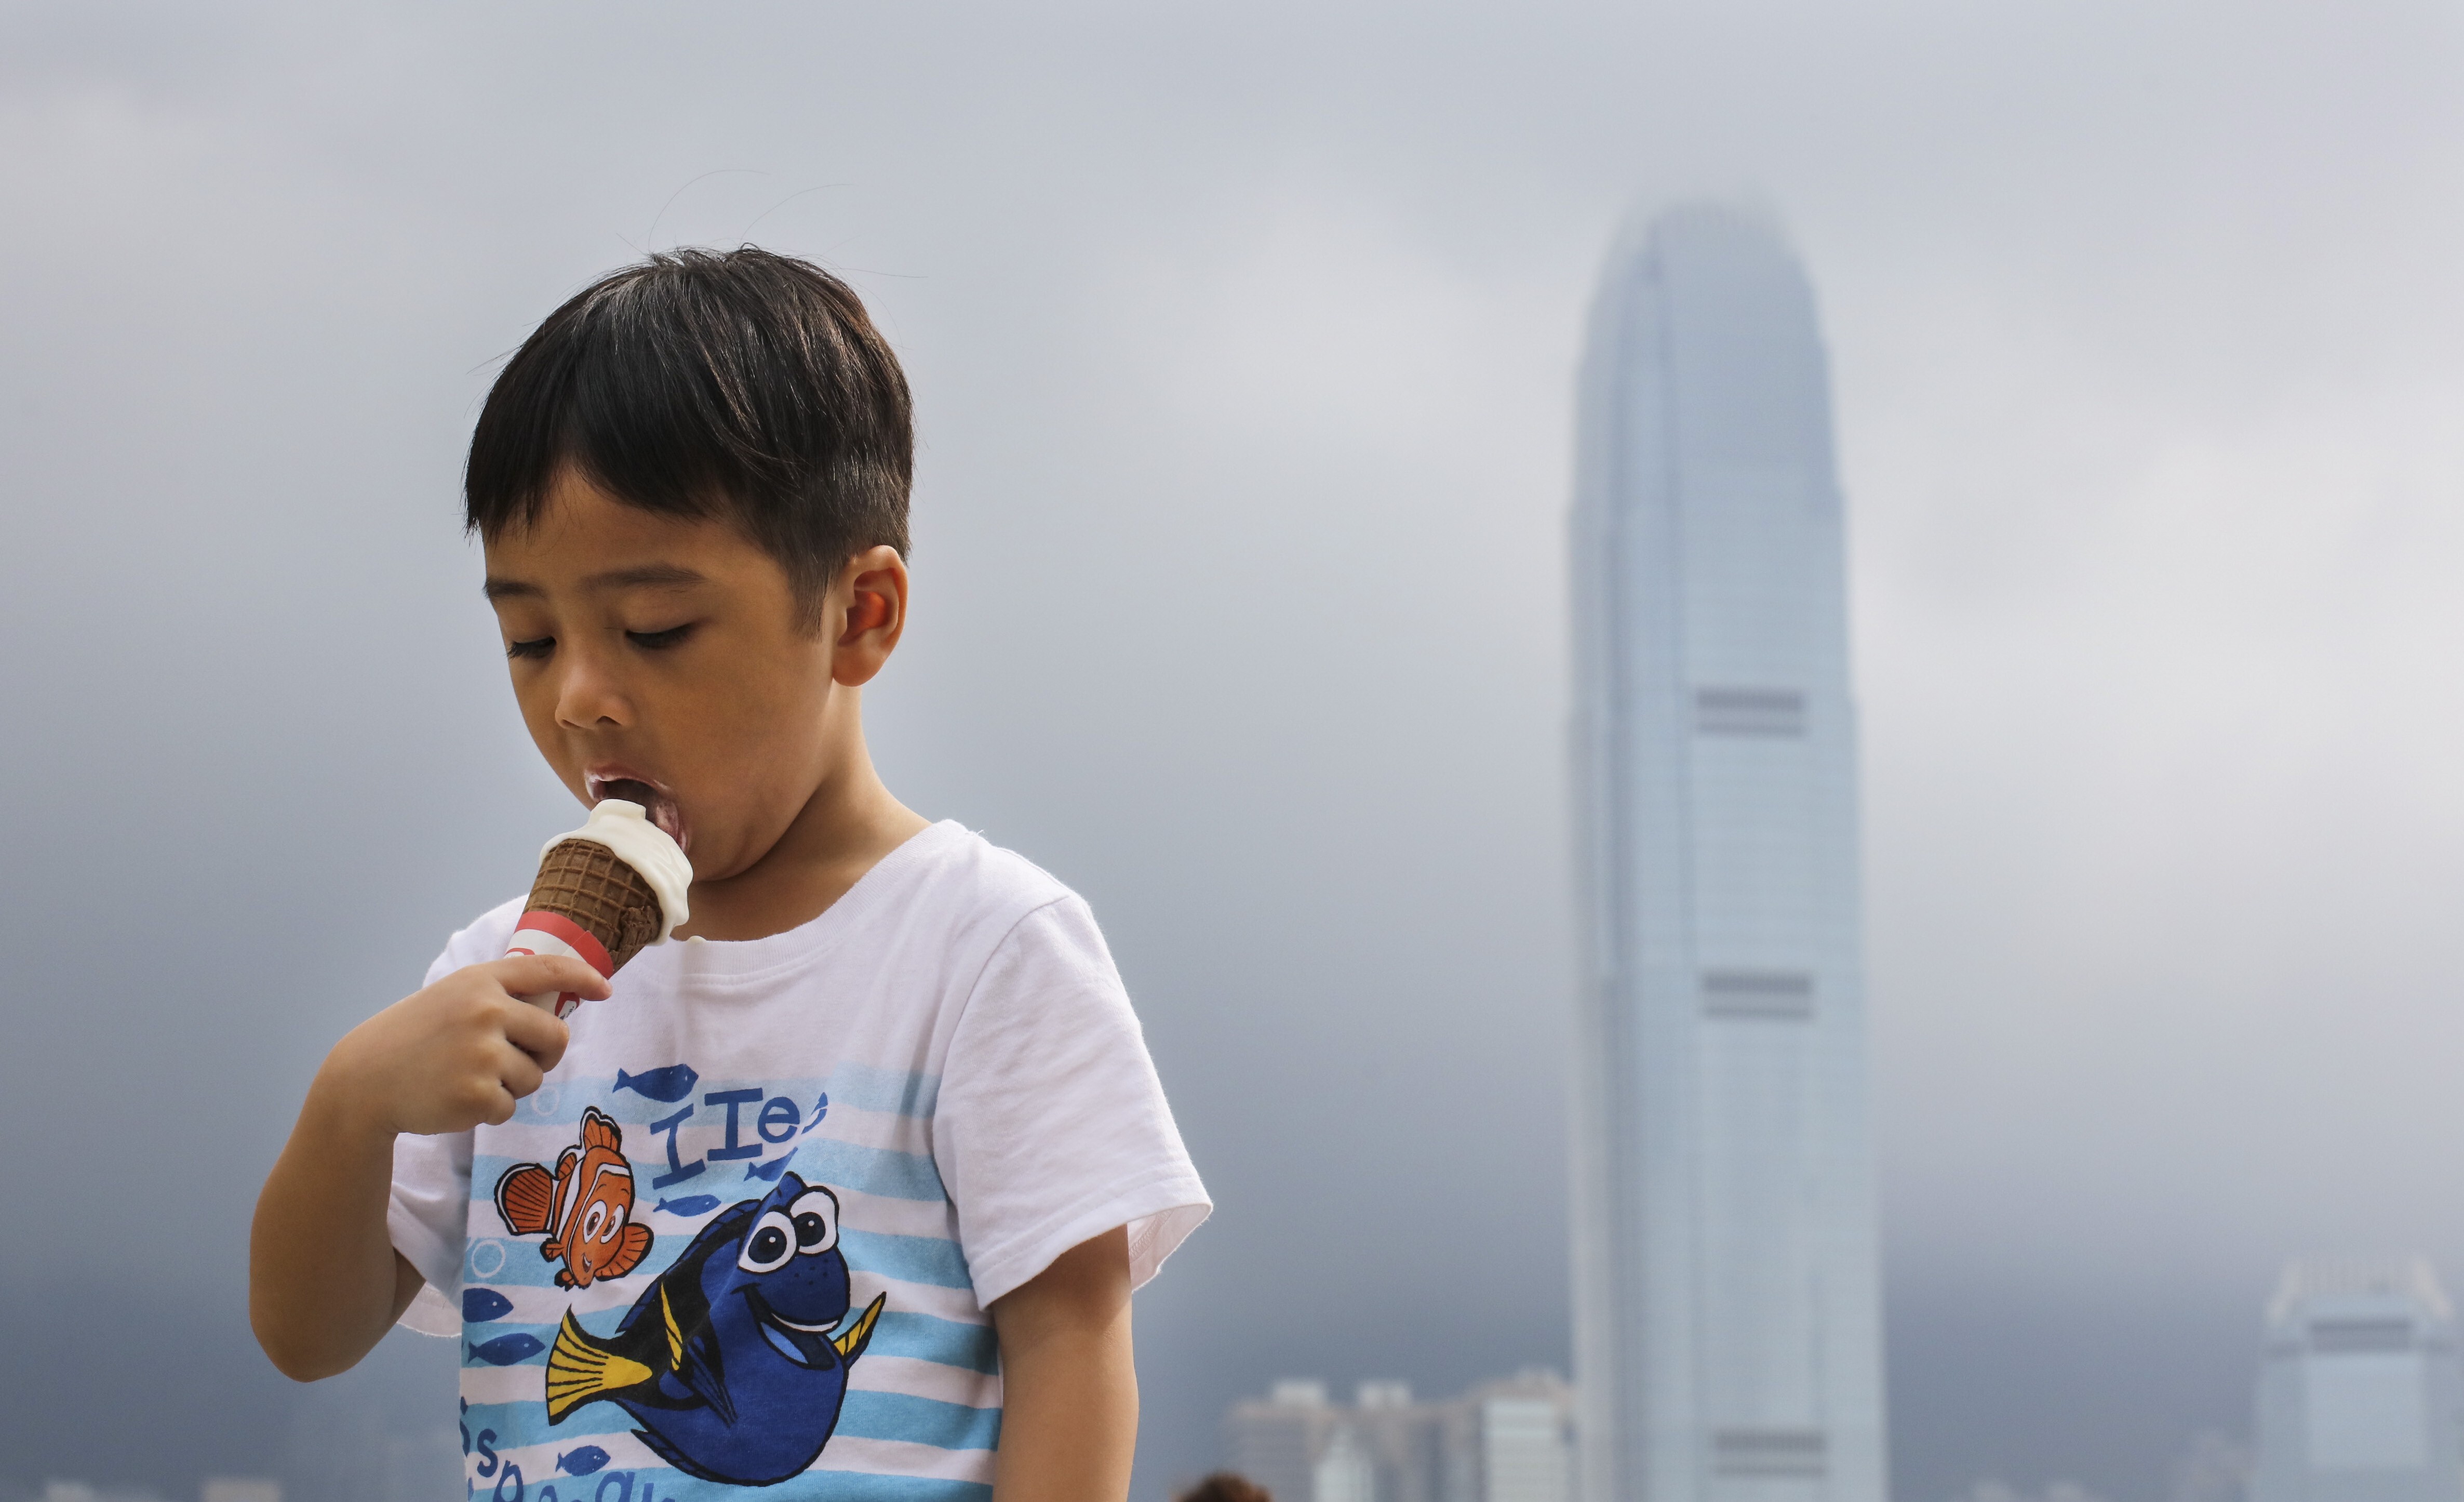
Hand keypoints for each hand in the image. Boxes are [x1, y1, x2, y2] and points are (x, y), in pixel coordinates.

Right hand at [316, 954, 605, 1136]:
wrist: (364, 1080)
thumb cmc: (414, 1039)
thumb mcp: (452, 999)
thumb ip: (499, 997)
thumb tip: (558, 1007)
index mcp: (481, 981)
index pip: (548, 970)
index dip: (583, 978)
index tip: (604, 989)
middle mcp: (487, 1011)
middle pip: (556, 1035)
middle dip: (545, 1053)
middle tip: (512, 1060)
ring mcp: (482, 1054)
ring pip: (535, 1076)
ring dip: (511, 1085)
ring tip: (468, 1078)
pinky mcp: (477, 1095)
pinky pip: (510, 1107)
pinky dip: (490, 1109)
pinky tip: (455, 1098)